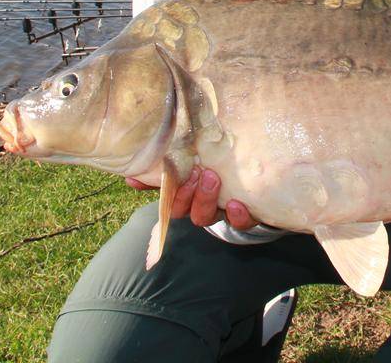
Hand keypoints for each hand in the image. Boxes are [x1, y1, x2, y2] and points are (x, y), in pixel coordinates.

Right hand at [126, 166, 257, 230]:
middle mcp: (204, 208)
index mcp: (191, 197)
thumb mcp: (194, 168)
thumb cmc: (221, 170)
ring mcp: (224, 214)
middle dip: (188, 194)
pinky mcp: (248, 216)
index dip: (167, 192)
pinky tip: (237, 204)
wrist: (260, 184)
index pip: (172, 203)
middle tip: (197, 171)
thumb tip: (130, 177)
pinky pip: (242, 223)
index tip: (169, 172)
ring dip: (207, 200)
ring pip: (209, 217)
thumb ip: (166, 171)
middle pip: (187, 212)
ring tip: (213, 179)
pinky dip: (238, 216)